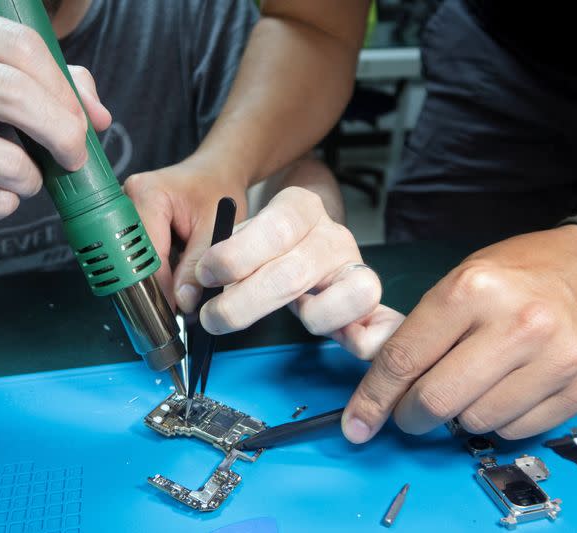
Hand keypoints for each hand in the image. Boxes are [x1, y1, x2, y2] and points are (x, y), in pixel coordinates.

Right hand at [0, 6, 109, 237]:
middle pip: (12, 92)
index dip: (64, 90)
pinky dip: (3, 205)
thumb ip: (53, 83)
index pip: (20, 45)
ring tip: (20, 178)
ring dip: (30, 179)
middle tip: (73, 157)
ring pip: (4, 160)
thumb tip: (97, 116)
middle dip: (62, 133)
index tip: (80, 121)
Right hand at [123, 156, 248, 312]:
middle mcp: (128, 199)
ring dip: (151, 277)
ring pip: (130, 259)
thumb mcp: (216, 227)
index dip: (158, 286)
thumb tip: (182, 301)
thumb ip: (199, 265)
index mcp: (148, 195)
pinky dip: (151, 269)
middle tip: (173, 306)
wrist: (215, 171)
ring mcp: (125, 210)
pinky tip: (169, 273)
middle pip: (131, 257)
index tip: (170, 311)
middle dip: (151, 285)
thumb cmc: (218, 189)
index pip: (145, 253)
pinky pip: (134, 255)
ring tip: (176, 287)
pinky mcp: (128, 222)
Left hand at [191, 186, 400, 357]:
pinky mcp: (368, 301)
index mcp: (300, 208)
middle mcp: (333, 235)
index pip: (273, 228)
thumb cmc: (268, 244)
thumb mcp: (241, 236)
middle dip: (246, 302)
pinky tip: (347, 341)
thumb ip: (221, 259)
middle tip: (215, 317)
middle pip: (296, 271)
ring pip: (352, 293)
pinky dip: (369, 336)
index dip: (235, 256)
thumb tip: (192, 295)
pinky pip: (383, 321)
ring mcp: (356, 267)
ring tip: (296, 316)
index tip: (205, 276)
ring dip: (314, 317)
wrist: (306, 234)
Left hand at [342, 225, 576, 442]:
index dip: (374, 397)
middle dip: (411, 415)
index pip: (405, 358)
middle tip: (410, 411)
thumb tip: (382, 388)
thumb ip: (422, 333)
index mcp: (474, 289)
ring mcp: (556, 359)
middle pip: (437, 400)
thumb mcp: (460, 281)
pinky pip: (516, 430)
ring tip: (471, 385)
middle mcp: (519, 324)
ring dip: (460, 415)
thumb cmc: (517, 274)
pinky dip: (499, 420)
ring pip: (476, 423)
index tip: (358, 420)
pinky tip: (505, 390)